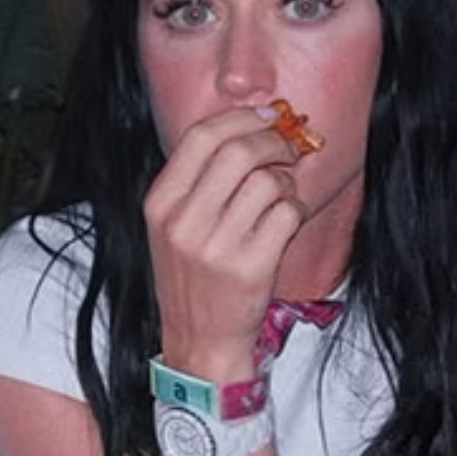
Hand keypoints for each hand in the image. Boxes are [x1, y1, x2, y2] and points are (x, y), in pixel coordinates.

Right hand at [144, 106, 304, 377]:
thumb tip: (247, 126)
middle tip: (287, 148)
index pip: (201, 138)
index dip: (240, 119)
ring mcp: (216, 245)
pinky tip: (287, 221)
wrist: (198, 340)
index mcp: (160, 204)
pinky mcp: (251, 266)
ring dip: (286, 181)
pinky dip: (296, 209)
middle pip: (238, 152)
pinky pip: (287, 213)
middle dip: (273, 141)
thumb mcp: (172, 225)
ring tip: (281, 197)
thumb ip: (198, 179)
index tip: (266, 115)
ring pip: (268, 181)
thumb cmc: (193, 277)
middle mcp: (183, 222)